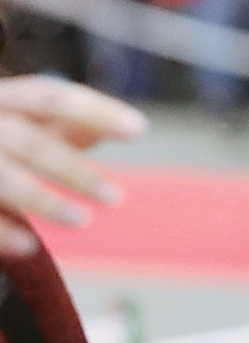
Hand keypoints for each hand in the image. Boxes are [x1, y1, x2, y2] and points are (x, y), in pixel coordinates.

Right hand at [0, 76, 145, 256]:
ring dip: (44, 201)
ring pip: (3, 179)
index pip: (50, 97)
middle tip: (117, 197)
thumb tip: (117, 128)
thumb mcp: (14, 122)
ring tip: (83, 221)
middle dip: (75, 170)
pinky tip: (29, 246)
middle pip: (30, 142)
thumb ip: (60, 127)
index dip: (95, 110)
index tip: (140, 129)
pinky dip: (1, 230)